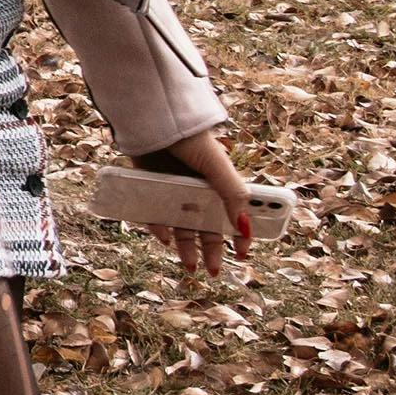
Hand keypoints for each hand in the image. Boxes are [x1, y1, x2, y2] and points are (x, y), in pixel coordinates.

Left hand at [135, 132, 255, 284]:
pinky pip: (155, 214)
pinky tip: (166, 238)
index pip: (233, 216)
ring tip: (190, 267)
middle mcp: (197, 190)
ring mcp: (173, 190)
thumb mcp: (218, 169)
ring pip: (181, 226)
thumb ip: (233, 196)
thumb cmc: (192, 141)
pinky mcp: (150, 188)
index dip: (239, 236)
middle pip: (207, 227)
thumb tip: (246, 229)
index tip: (243, 255)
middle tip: (214, 272)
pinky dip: (160, 228)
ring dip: (186, 248)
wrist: (153, 122)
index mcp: (219, 185)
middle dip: (212, 251)